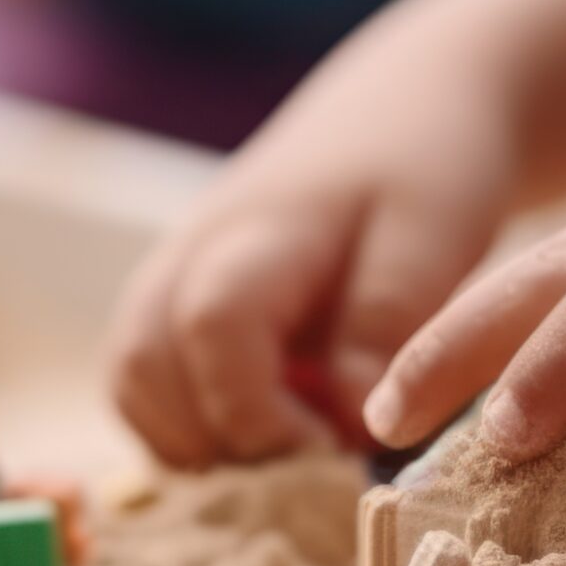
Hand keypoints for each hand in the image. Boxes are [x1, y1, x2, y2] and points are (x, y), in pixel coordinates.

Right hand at [106, 62, 517, 465]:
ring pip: (131, 381)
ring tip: (285, 453)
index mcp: (258, 233)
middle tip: (307, 463)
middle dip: (218, 441)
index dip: (258, 414)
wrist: (412, 102)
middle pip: (142, 367)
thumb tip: (348, 424)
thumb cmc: (429, 167)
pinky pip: (147, 379)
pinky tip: (267, 432)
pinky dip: (190, 425)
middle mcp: (191, 253)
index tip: (329, 450)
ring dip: (194, 441)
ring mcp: (175, 274)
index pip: (213, 330)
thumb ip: (385, 324)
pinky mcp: (181, 298)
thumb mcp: (433, 236)